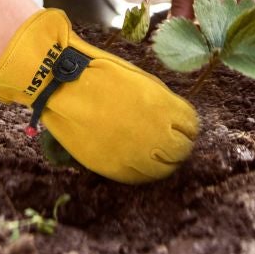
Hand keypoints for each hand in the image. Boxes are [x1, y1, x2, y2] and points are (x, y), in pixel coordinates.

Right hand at [0, 9, 197, 183]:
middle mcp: (154, 133)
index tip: (182, 127)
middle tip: (171, 142)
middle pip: (182, 151)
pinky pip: (139, 178)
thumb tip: (173, 118)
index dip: (188, 127)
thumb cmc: (100, 75)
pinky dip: (143, 172)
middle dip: (179, 146)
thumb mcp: (141, 81)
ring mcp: (135, 154)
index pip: (192, 127)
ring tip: (154, 154)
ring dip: (163, 161)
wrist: (62, 87)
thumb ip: (161, 102)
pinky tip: (139, 162)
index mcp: (163, 107)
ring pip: (164, 169)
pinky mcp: (115, 168)